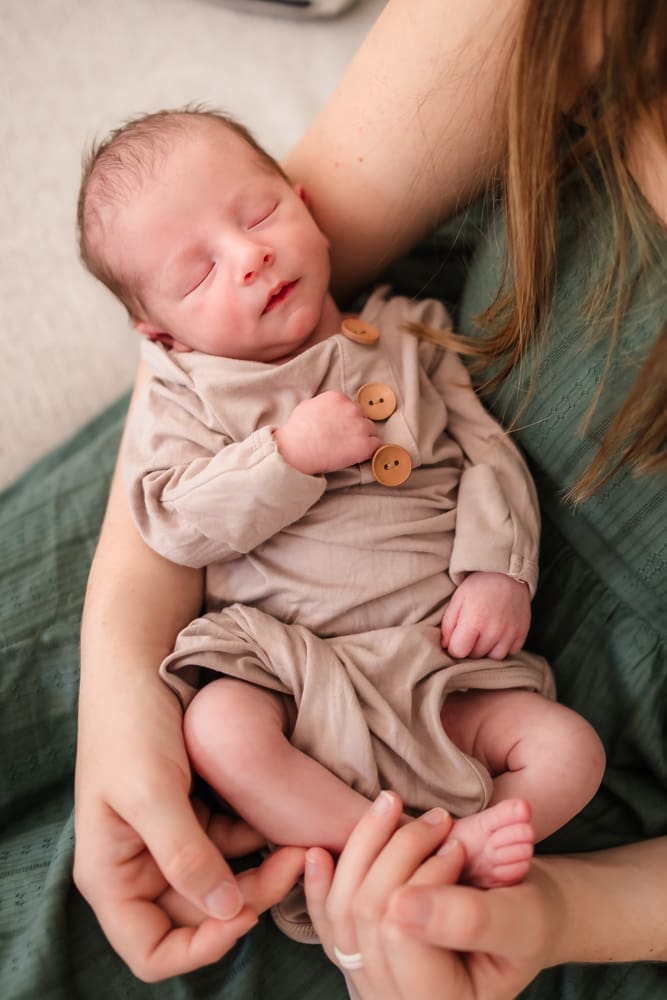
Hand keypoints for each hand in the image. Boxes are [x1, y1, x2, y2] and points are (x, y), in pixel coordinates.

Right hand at [74, 679, 303, 980]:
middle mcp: (139, 866)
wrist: (138, 660)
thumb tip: (227, 913)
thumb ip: (187, 858)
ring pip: (223, 880)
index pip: (151, 950)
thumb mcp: (153, 794)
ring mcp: (170, 838)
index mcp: (112, 875)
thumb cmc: (130, 726)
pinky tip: (286, 817)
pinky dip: (258, 835)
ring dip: (262, 867)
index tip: (243, 916)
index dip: (199, 948)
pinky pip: (232, 842)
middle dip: (247, 899)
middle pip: (198, 915)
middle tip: (295, 861)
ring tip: (301, 839)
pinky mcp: (195, 810)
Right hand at [274, 391, 381, 474]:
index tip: (339, 427)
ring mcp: (360, 426)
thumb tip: (327, 409)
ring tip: (348, 448)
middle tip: (343, 438)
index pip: (350, 405)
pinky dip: (369, 450)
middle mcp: (352, 409)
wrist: (296, 450)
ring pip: (371, 430)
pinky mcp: (365, 444)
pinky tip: (357, 455)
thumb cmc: (296, 431)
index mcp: (338, 398)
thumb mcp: (306, 407)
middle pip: (362, 416)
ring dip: (363, 438)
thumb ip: (322, 404)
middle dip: (355, 426)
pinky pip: (376, 445)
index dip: (345, 418)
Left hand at [305, 792, 558, 999]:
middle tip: (439, 819)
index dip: (424, 877)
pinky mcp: (355, 953)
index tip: (457, 846)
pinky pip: (324, 921)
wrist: (523, 918)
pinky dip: (318, 883)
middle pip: (366, 917)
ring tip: (392, 805)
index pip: (399, 934)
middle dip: (399, 851)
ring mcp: (369, 980)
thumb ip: (472, 919)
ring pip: (341, 911)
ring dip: (362, 848)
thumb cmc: (530, 920)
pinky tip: (317, 852)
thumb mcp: (520, 920)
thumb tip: (403, 906)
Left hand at [441, 571, 530, 658]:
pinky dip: (503, 646)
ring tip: (483, 635)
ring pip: (494, 658)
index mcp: (474, 621)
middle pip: (476, 655)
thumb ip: (449, 624)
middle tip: (470, 633)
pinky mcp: (522, 632)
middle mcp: (494, 630)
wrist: (508, 572)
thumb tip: (446, 646)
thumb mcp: (458, 599)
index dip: (454, 647)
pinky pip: (511, 651)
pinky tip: (498, 634)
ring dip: (486, 650)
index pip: (459, 651)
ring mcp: (510, 633)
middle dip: (470, 648)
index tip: (456, 639)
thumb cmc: (479, 585)